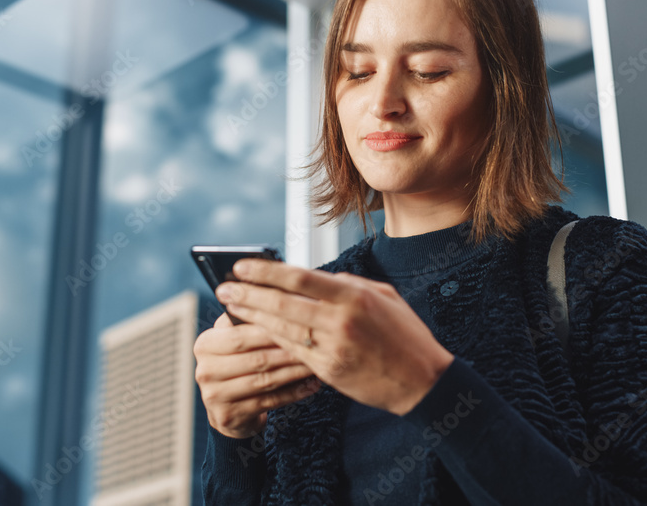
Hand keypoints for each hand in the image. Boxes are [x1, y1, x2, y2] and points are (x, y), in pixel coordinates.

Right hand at [193, 312, 321, 438]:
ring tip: (317, 363)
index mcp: (205, 344)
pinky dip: (293, 392)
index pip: (241, 333)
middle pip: (255, 358)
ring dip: (294, 371)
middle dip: (287, 350)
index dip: (271, 327)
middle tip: (314, 343)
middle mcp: (205, 369)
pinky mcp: (228, 415)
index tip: (300, 320)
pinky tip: (311, 385)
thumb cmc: (240, 362)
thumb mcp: (236, 338)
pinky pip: (268, 402)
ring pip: (264, 380)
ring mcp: (214, 395)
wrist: (227, 408)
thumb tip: (278, 289)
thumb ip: (248, 318)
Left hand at [216, 259, 453, 415]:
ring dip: (251, 317)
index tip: (241, 266)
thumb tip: (314, 276)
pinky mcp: (328, 371)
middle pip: (282, 303)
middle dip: (248, 294)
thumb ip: (348, 284)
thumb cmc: (405, 334)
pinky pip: (292, 352)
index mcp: (354, 296)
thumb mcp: (383, 296)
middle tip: (223, 288)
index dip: (265, 271)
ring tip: (229, 307)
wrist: (423, 380)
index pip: (299, 277)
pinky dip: (270, 340)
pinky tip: (253, 331)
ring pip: (281, 329)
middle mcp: (340, 321)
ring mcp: (333, 348)